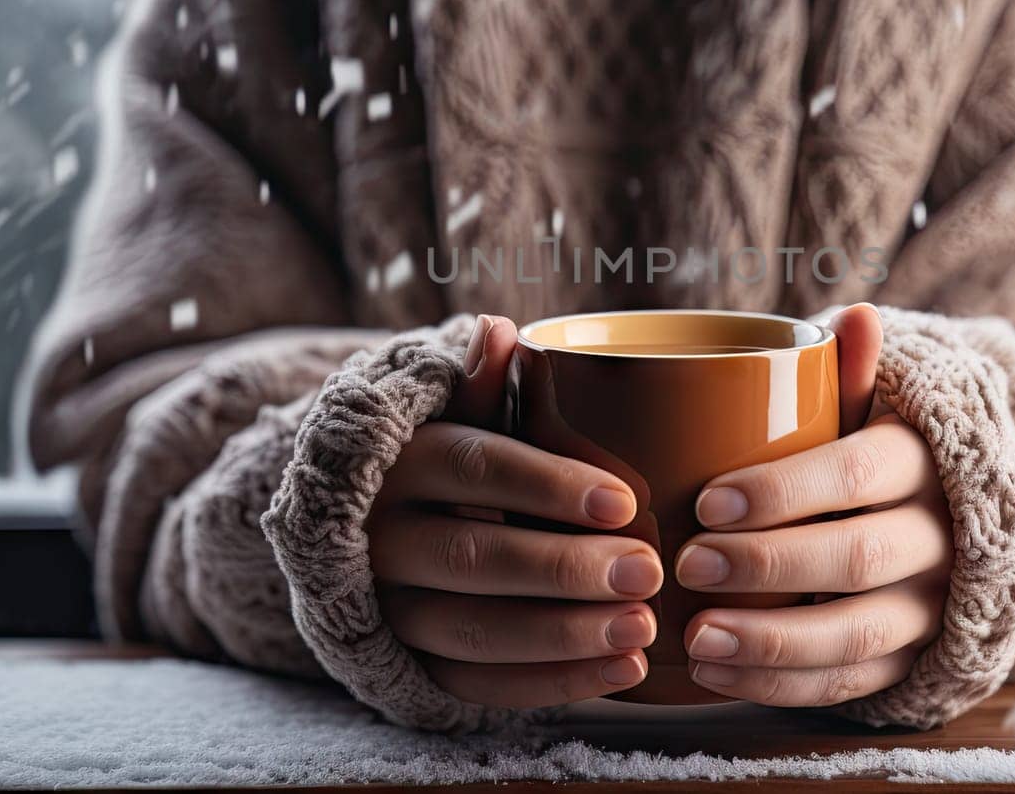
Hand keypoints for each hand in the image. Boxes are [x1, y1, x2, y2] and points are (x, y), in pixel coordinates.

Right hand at [371, 315, 661, 708]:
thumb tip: (497, 328)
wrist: (366, 537)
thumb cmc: (448, 467)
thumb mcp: (453, 418)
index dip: (548, 485)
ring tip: (643, 628)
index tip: (623, 502)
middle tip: (648, 572)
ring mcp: (393, 609)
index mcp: (405, 463)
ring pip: (475, 629)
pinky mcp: (412, 665)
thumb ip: (480, 385)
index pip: (476, 467)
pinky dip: (553, 684)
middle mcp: (385, 538)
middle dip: (566, 568)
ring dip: (565, 634)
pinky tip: (621, 672)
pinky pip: (478, 686)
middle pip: (476, 556)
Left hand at [678, 303, 951, 706]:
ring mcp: (928, 606)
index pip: (858, 474)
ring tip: (697, 638)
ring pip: (857, 632)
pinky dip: (780, 686)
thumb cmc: (875, 453)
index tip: (707, 501)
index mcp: (921, 463)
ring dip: (771, 642)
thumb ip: (852, 373)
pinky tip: (715, 675)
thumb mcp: (875, 409)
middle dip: (768, 564)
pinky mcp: (910, 658)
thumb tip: (856, 313)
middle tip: (690, 563)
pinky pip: (851, 685)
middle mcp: (937, 537)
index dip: (784, 491)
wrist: (952, 523)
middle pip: (858, 557)